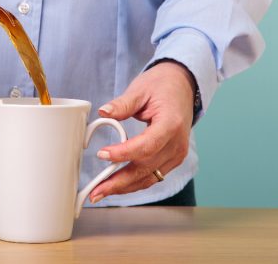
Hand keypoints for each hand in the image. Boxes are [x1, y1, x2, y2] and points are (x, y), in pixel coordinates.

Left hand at [89, 61, 195, 202]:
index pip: (147, 145)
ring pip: (149, 177)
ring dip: (123, 187)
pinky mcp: (172, 159)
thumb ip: (122, 104)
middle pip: (146, 168)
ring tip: (100, 192)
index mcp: (171, 124)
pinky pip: (152, 175)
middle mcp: (177, 144)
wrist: (182, 86)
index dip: (124, 153)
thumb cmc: (162, 85)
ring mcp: (176, 154)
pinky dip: (133, 182)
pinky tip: (115, 185)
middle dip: (119, 182)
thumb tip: (103, 112)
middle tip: (95, 190)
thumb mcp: (140, 89)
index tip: (102, 154)